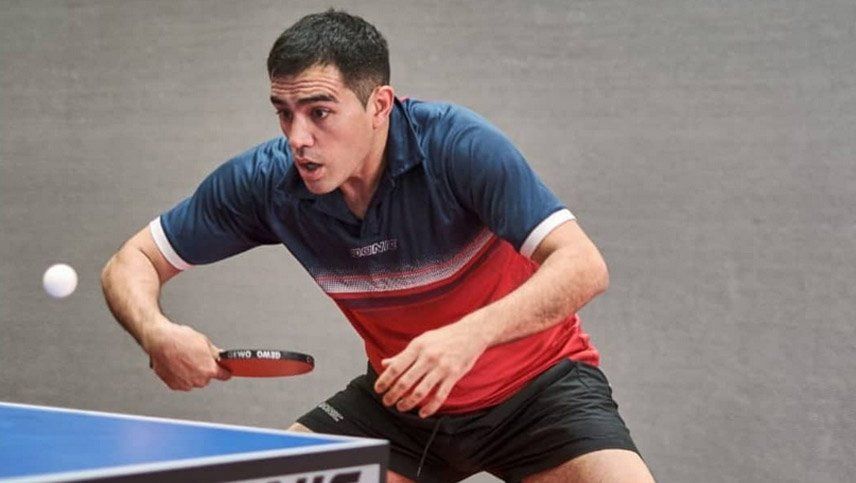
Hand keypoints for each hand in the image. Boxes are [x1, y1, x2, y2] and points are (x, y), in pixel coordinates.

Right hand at [142, 319, 230, 390]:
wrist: (159, 341)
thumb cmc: (179, 340)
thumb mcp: (204, 342)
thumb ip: (215, 353)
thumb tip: (221, 357)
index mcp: (209, 370)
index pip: (224, 375)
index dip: (225, 371)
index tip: (226, 370)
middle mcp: (198, 380)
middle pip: (207, 378)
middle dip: (205, 369)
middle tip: (198, 358)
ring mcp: (185, 384)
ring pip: (194, 380)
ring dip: (193, 373)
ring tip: (185, 359)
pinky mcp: (174, 385)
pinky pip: (183, 382)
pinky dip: (182, 376)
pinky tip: (178, 364)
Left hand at [373, 320, 489, 417]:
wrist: (471, 333)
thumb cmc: (444, 337)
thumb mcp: (421, 340)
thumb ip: (403, 354)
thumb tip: (386, 364)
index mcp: (417, 347)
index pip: (396, 367)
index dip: (385, 380)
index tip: (378, 389)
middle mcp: (428, 357)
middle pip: (406, 381)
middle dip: (393, 395)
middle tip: (387, 402)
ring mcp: (441, 367)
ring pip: (421, 391)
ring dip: (408, 402)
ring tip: (401, 407)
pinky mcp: (453, 376)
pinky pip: (439, 396)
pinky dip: (430, 407)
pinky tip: (422, 413)